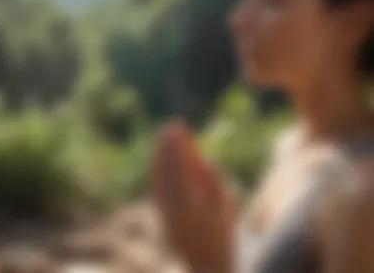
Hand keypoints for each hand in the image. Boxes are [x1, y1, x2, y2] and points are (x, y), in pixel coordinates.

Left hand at [151, 120, 236, 272]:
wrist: (208, 262)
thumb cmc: (223, 231)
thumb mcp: (227, 203)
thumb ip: (215, 180)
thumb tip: (204, 159)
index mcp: (190, 204)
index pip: (178, 167)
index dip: (177, 146)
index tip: (178, 128)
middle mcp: (173, 207)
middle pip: (165, 169)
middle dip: (166, 146)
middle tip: (170, 126)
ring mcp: (165, 211)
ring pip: (158, 177)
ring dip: (160, 155)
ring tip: (164, 137)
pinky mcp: (162, 214)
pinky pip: (157, 186)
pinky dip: (158, 168)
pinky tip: (161, 158)